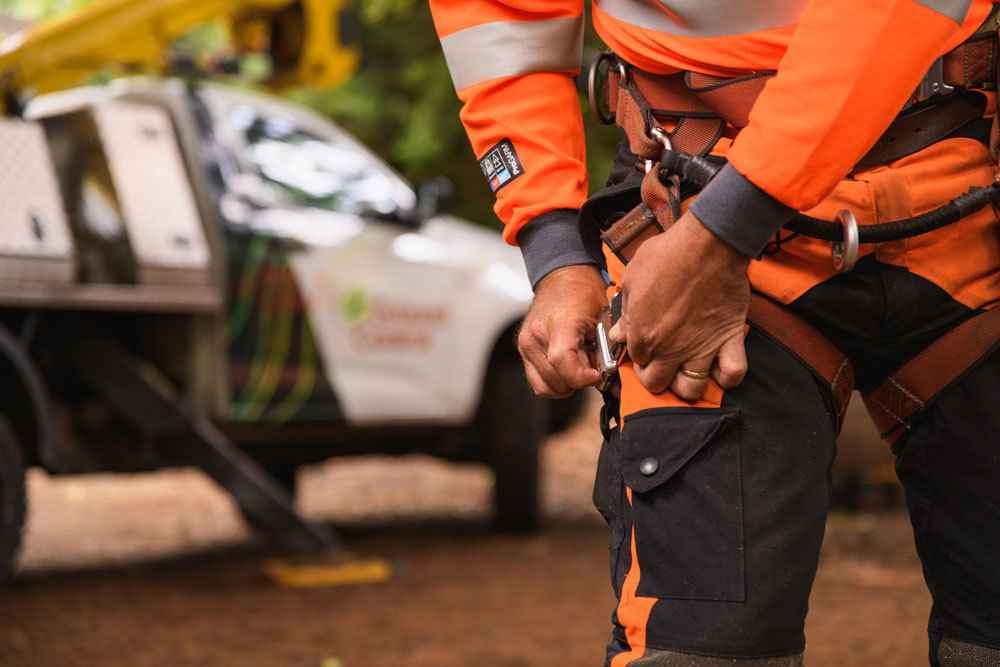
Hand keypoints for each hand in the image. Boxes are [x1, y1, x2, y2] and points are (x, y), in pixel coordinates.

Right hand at [517, 265, 606, 397]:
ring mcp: (527, 344)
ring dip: (568, 384)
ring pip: (547, 386)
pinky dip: (555, 384)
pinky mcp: (524, 350)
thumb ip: (606, 347)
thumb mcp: (602, 316)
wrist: (562, 276)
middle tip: (592, 366)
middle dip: (580, 380)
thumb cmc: (582, 292)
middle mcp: (536, 335)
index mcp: (559, 322)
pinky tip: (568, 371)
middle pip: (558, 379)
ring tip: (579, 366)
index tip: (596, 375)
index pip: (562, 361)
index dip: (582, 377)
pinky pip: (538, 383)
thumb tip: (612, 377)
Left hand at [608, 211, 750, 400]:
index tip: (644, 345)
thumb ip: (624, 312)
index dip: (638, 354)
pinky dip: (728, 376)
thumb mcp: (632, 279)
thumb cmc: (668, 255)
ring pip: (691, 389)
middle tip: (660, 363)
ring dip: (686, 385)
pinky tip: (719, 367)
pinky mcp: (729, 339)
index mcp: (643, 333)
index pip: (635, 360)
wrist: (708, 244)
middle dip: (655, 377)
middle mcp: (670, 347)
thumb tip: (618, 334)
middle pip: (657, 383)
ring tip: (686, 370)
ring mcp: (701, 347)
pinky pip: (733, 373)